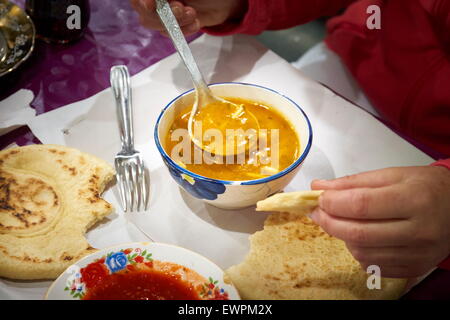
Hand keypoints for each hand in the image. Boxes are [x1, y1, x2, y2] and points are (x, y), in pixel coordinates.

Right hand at [130, 0, 245, 35]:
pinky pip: (171, 34)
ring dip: (176, 22)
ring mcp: (165, 13)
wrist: (227, 1)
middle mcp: (157, 1)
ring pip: (157, 26)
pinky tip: (196, 22)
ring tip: (193, 13)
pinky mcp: (176, 26)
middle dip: (164, 14)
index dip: (141, 1)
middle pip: (145, 14)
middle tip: (182, 8)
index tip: (149, 4)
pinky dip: (184, 30)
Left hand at [311, 166, 449, 277]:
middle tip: (318, 212)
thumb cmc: (425, 188)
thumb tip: (319, 187)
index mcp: (414, 199)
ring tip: (345, 222)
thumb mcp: (392, 175)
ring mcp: (417, 254)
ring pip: (361, 253)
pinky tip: (362, 237)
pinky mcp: (414, 268)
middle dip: (329, 222)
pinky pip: (372, 265)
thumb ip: (353, 182)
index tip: (318, 198)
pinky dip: (358, 251)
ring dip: (343, 237)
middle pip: (358, 233)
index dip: (332, 202)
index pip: (361, 205)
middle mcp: (419, 231)